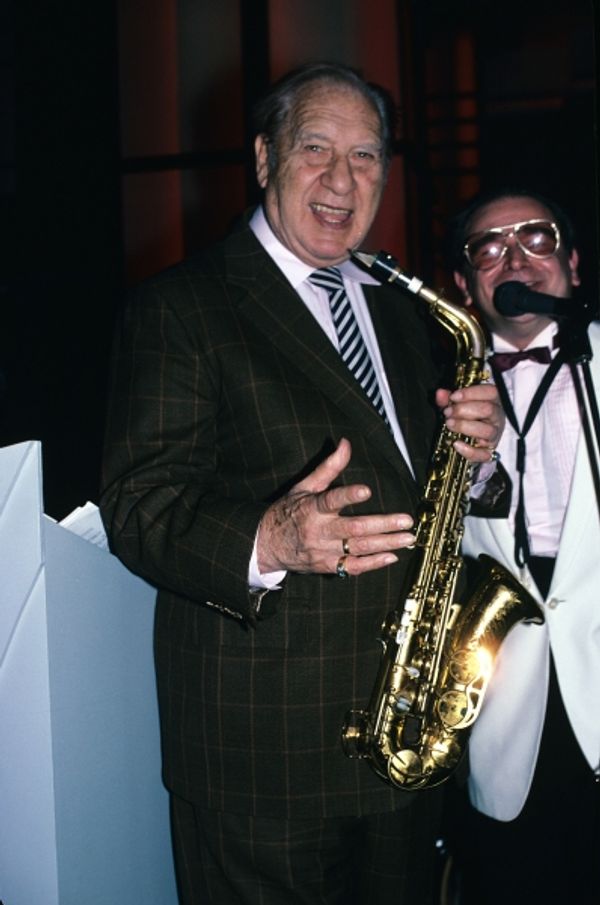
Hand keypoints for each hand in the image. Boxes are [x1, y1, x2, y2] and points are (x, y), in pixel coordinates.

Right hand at [256, 438, 414, 576]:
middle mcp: (319, 531)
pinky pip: (353, 568)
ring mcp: (324, 551)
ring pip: (358, 549)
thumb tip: (345, 443)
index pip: (331, 500)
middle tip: (406, 520)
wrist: (267, 545)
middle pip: (354, 528)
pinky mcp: (327, 566)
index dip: (348, 496)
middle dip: (383, 525)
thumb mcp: (304, 486)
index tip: (366, 490)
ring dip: (385, 544)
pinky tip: (391, 556)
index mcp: (312, 508)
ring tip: (407, 538)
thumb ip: (328, 467)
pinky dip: (373, 563)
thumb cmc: (288, 512)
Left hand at [436, 383, 504, 463]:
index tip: (453, 397)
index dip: (471, 393)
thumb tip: (440, 393)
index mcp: (493, 401)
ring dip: (465, 426)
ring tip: (450, 424)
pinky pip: (484, 454)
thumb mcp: (456, 405)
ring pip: (487, 430)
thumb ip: (448, 398)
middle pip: (488, 410)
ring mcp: (494, 435)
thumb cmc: (465, 417)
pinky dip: (469, 450)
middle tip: (448, 412)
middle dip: (464, 410)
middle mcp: (497, 417)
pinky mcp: (489, 452)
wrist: (469, 440)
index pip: (491, 392)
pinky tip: (456, 444)